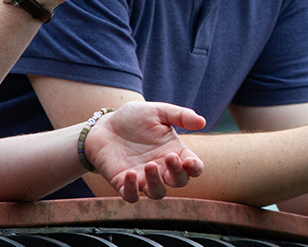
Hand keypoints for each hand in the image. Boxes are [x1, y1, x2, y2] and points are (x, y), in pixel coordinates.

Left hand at [83, 101, 205, 201]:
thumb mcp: (158, 111)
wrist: (105, 125)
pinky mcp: (124, 183)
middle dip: (177, 174)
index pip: (193, 168)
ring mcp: (143, 178)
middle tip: (169, 156)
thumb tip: (202, 121)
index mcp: (174, 152)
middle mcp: (162, 168)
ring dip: (156, 183)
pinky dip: (133, 190)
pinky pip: (131, 196)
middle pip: (179, 182)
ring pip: (158, 193)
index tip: (189, 161)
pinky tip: (130, 173)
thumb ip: (180, 115)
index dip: (195, 168)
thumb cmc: (134, 118)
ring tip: (150, 165)